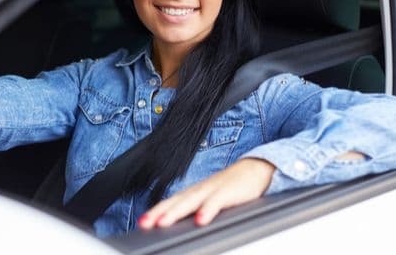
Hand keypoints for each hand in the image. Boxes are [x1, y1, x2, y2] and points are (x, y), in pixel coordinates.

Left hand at [138, 157, 275, 228]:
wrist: (254, 170)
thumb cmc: (231, 188)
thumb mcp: (210, 200)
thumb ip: (196, 210)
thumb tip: (181, 226)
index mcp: (193, 193)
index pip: (170, 203)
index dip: (155, 212)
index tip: (141, 223)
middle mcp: (199, 190)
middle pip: (175, 202)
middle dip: (158, 213)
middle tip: (144, 224)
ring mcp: (212, 189)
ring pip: (191, 201)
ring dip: (175, 212)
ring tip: (163, 223)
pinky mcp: (228, 191)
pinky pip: (216, 202)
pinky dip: (207, 210)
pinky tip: (200, 220)